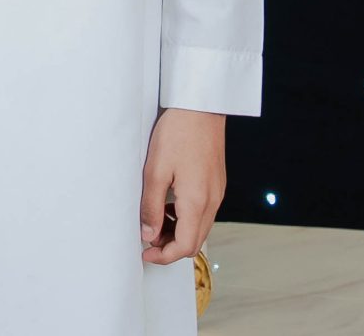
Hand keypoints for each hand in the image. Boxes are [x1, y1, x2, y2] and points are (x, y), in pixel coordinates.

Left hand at [140, 107, 225, 264]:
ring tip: (155, 218)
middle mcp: (212, 201)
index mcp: (197, 202)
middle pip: (195, 241)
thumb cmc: (178, 133)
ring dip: (179, 232)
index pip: (185, 247)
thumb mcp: (155, 171)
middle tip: (147, 236)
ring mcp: (217, 192)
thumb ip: (151, 206)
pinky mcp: (217, 183)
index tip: (145, 253)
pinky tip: (170, 203)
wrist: (200, 107)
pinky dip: (187, 217)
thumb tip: (148, 233)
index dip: (163, 256)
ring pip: (200, 228)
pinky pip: (204, 212)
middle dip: (170, 246)